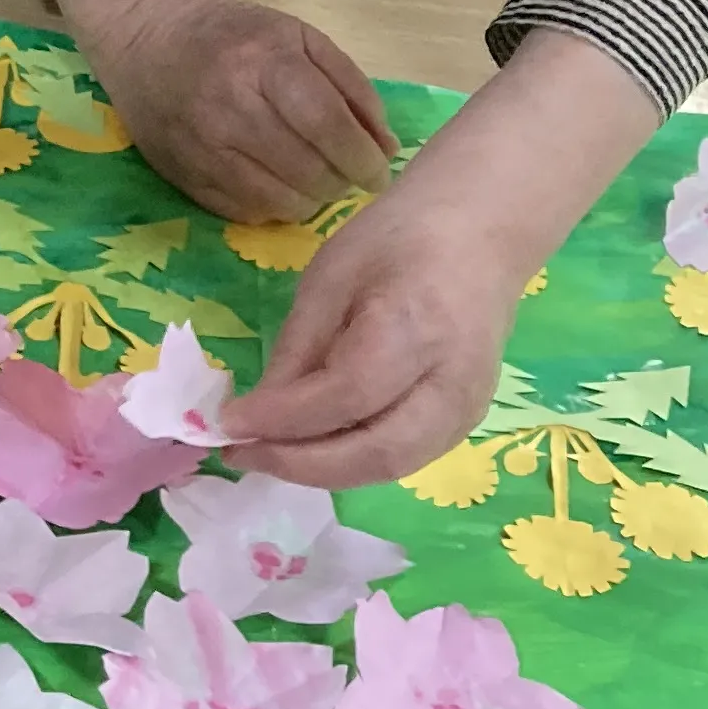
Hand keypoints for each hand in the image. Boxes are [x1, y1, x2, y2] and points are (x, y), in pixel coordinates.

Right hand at [45, 0, 390, 223]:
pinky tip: (280, 184)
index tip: (378, 171)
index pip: (326, 124)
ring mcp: (202, 148)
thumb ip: (350, 87)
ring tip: (316, 180)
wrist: (149, 37)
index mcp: (263, 62)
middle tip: (348, 174)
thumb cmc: (237, 35)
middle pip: (307, 169)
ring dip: (311, 199)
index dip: (361, 156)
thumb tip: (385, 148)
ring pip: (280, 201)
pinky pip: (248, 212)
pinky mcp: (185, 177)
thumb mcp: (301, 37)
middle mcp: (228, 108)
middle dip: (341, 181)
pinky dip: (276, 206)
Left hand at [220, 29, 658, 484]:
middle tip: (239, 452)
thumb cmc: (398, 239)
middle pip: (377, 451)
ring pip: (391, 467)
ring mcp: (469, 409)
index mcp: (418, 325)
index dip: (284, 418)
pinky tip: (308, 449)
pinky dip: (351, 464)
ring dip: (322, 472)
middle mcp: (453, 381)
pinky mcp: (466, 423)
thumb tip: (255, 414)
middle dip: (301, 464)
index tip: (228, 422)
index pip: (347, 394)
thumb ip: (297, 349)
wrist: (479, 235)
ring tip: (265, 455)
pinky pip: (403, 458)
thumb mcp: (330, 277)